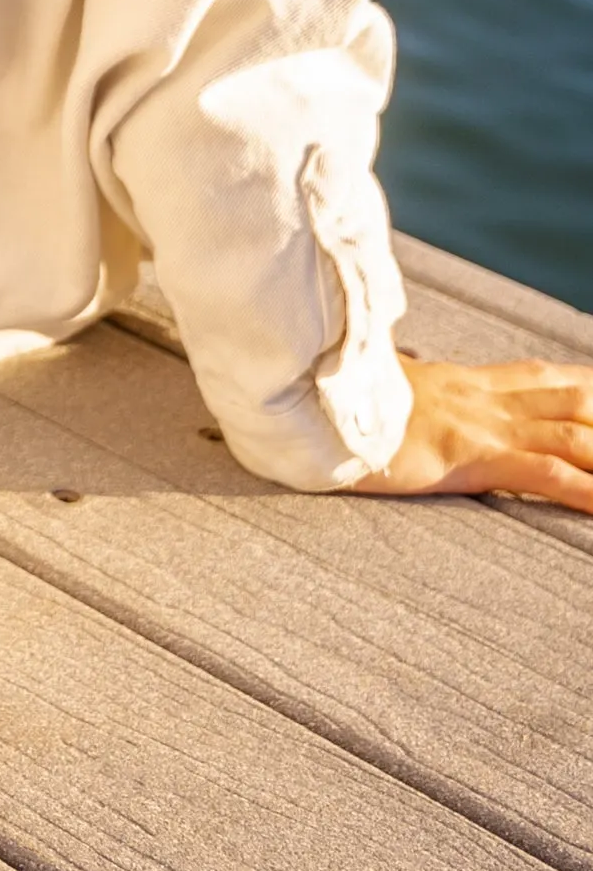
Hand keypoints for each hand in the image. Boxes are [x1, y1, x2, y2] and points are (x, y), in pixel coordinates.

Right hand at [352, 354, 592, 511]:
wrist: (306, 399)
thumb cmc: (332, 400)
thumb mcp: (379, 394)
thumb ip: (405, 392)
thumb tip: (403, 388)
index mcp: (464, 382)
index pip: (544, 378)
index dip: (589, 385)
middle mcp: (482, 397)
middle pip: (574, 398)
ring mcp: (480, 425)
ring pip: (573, 433)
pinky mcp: (469, 456)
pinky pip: (543, 473)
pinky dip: (585, 492)